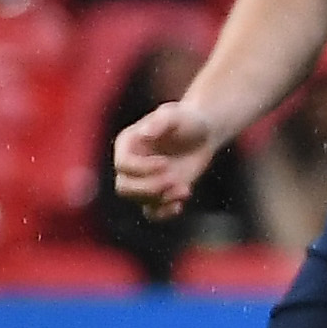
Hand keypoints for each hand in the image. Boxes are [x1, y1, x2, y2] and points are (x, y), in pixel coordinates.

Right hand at [112, 99, 222, 222]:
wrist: (204, 133)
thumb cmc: (186, 120)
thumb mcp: (174, 114)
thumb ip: (160, 121)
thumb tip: (144, 134)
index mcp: (127, 145)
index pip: (123, 165)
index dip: (142, 168)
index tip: (166, 163)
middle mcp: (130, 165)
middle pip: (124, 187)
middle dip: (149, 188)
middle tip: (174, 179)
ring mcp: (143, 181)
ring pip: (138, 200)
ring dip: (161, 199)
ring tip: (184, 189)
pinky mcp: (158, 193)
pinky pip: (152, 212)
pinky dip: (164, 213)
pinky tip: (180, 204)